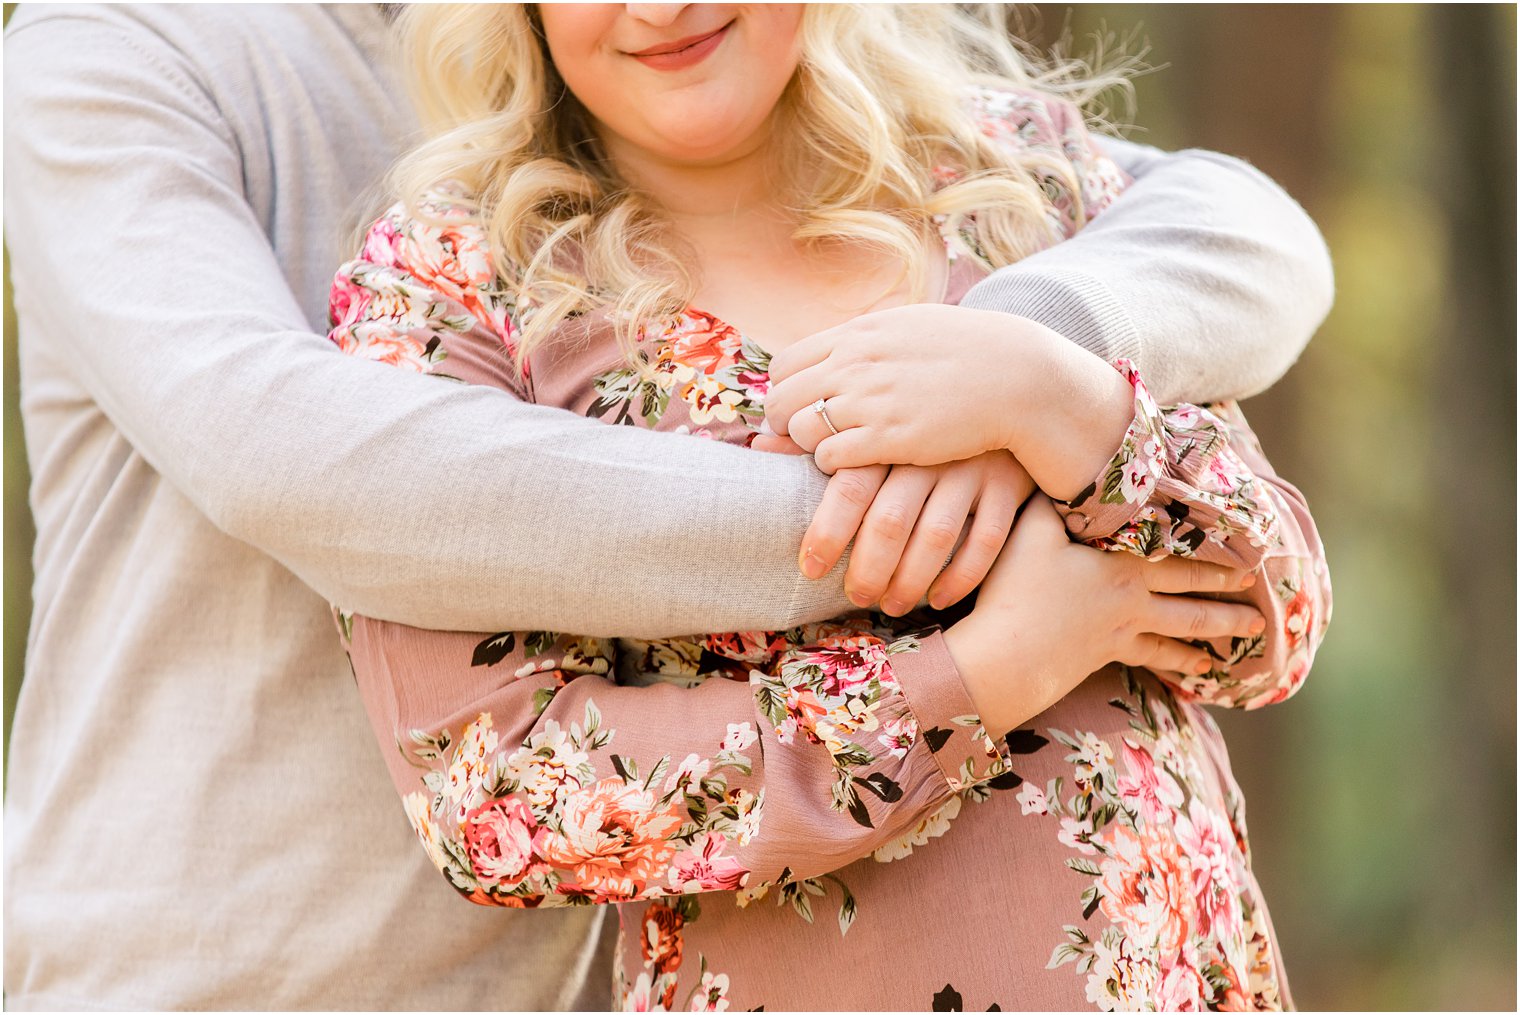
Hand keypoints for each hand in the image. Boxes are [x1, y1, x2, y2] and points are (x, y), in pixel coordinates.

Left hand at [751, 435, 1034, 614]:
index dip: (827, 532)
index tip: (809, 568)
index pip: (849, 487)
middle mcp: (928, 453)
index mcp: (888, 434)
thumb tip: (758, 445)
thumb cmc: (919, 412)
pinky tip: (939, 597)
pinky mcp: (1006, 484)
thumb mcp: (870, 416)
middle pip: (890, 521)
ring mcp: (970, 469)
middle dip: (867, 568)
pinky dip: (961, 575)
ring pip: (936, 537)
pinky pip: (985, 539)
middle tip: (853, 597)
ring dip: (910, 581)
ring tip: (889, 604)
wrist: (1008, 386)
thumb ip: (817, 436)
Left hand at [762, 303, 1135, 499]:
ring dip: (809, 445)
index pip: (786, 365)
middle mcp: (856, 363)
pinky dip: (832, 464)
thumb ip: (868, 340)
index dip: (787, 391)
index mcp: (859, 332)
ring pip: (800, 430)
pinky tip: (857, 462)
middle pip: (782, 400)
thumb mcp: (910, 327)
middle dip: (784, 424)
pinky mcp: (889, 438)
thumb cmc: (969, 353)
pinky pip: (829, 457)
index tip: (801, 408)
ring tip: (833, 451)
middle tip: (802, 440)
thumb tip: (835, 352)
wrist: (1018, 376)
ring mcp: (870, 400)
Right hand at [942, 495, 1263, 737]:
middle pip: (1190, 603)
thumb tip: (1065, 466)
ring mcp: (1120, 633)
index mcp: (1122, 566)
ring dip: (1214, 636)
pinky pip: (1150, 659)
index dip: (1217, 562)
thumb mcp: (1033, 529)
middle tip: (1260, 612)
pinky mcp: (1103, 656)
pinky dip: (1176, 662)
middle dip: (1227, 605)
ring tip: (1245, 639)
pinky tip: (1195, 670)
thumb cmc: (1016, 589)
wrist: (1004, 656)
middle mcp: (1131, 601)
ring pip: (1179, 634)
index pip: (1181, 562)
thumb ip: (1054, 498)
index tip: (1250, 563)